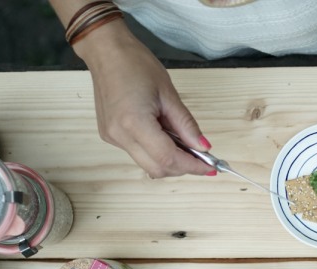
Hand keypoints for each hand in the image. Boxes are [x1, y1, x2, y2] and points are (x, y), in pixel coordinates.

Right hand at [76, 24, 213, 177]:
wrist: (106, 52)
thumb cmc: (135, 64)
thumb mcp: (168, 93)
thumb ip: (186, 125)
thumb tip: (203, 147)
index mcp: (134, 122)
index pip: (168, 158)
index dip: (192, 166)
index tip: (210, 167)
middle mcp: (120, 135)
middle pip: (157, 168)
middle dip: (182, 167)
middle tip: (201, 158)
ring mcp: (112, 137)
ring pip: (147, 164)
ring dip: (169, 160)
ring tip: (183, 143)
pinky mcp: (109, 135)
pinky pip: (138, 153)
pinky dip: (156, 151)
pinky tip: (164, 136)